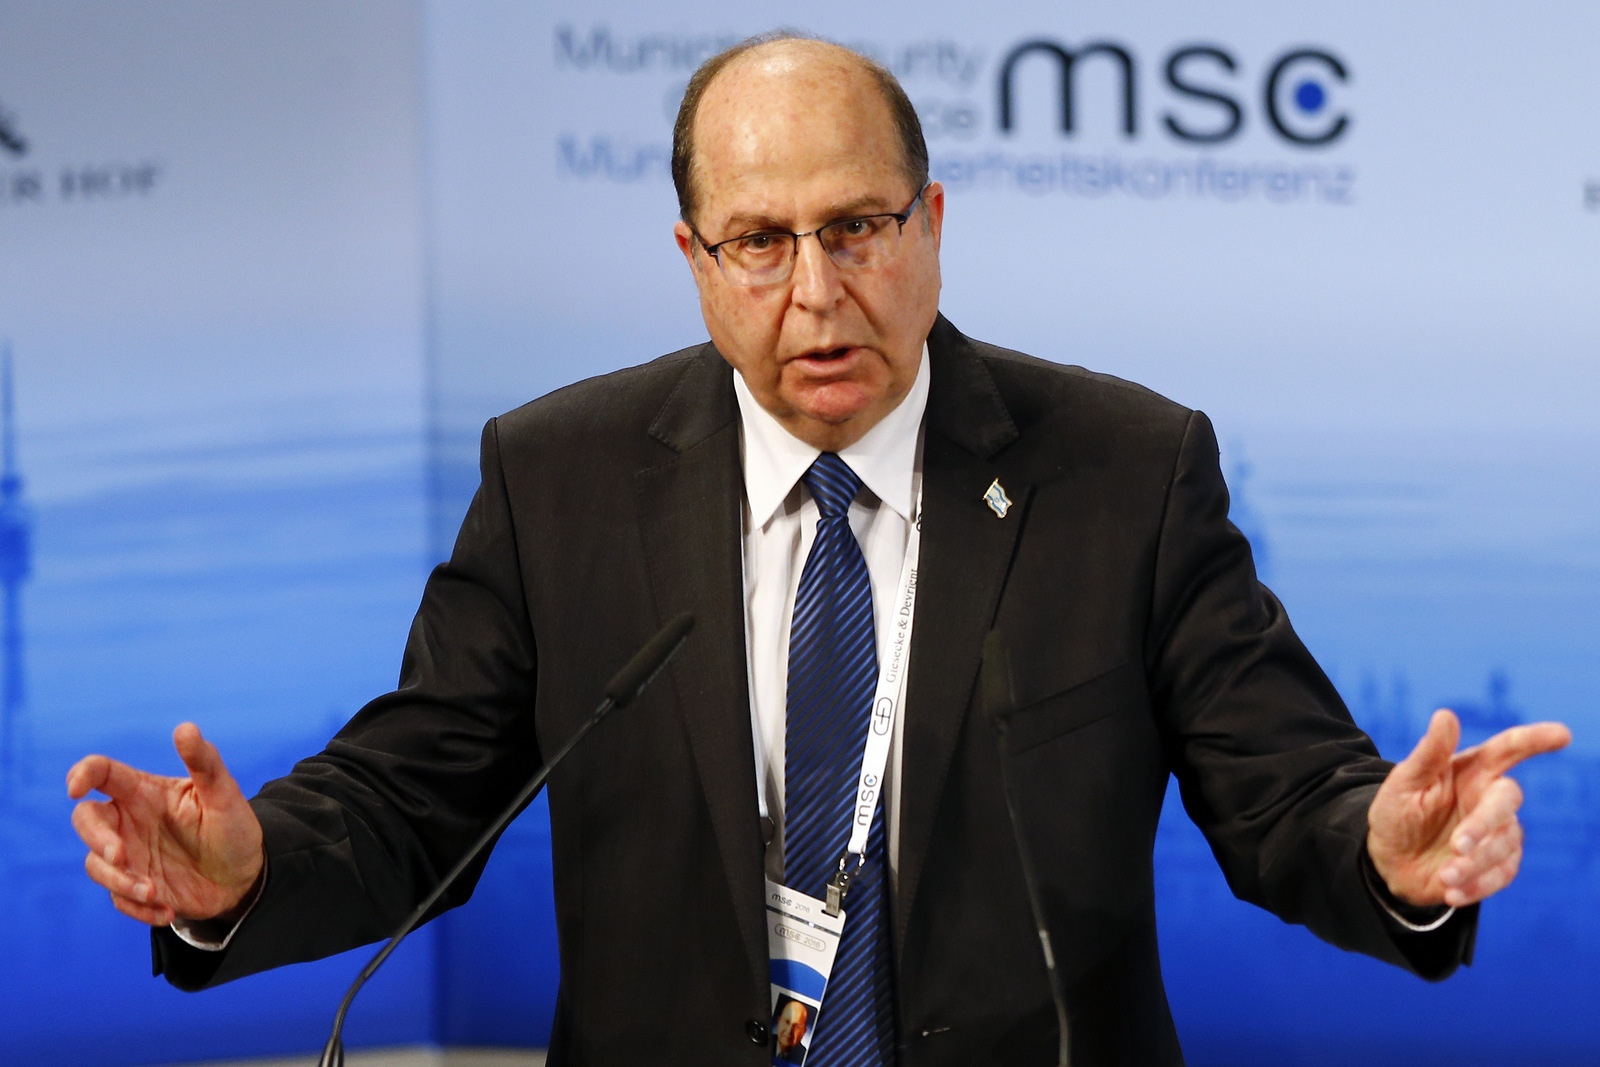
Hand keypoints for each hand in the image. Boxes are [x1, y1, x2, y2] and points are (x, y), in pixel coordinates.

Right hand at [67, 723, 263, 926]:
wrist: (246, 877)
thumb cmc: (234, 829)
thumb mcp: (224, 796)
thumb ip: (205, 763)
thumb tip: (185, 728)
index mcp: (146, 792)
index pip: (103, 773)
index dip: (82, 774)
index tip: (76, 789)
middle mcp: (130, 821)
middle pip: (85, 820)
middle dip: (96, 839)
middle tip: (121, 855)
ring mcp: (129, 855)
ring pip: (96, 865)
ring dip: (120, 882)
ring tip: (156, 892)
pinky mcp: (134, 886)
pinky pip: (117, 899)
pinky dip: (137, 908)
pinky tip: (167, 911)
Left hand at [1368, 709, 1570, 908]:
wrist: (1389, 861)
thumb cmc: (1397, 813)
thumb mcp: (1404, 783)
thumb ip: (1428, 753)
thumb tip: (1445, 715)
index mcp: (1471, 770)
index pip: (1507, 749)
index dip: (1534, 740)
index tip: (1562, 734)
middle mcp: (1490, 798)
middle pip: (1508, 799)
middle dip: (1485, 824)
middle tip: (1457, 845)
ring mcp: (1499, 832)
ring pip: (1504, 844)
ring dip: (1474, 863)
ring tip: (1443, 876)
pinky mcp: (1499, 865)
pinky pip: (1500, 875)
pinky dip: (1476, 885)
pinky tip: (1451, 891)